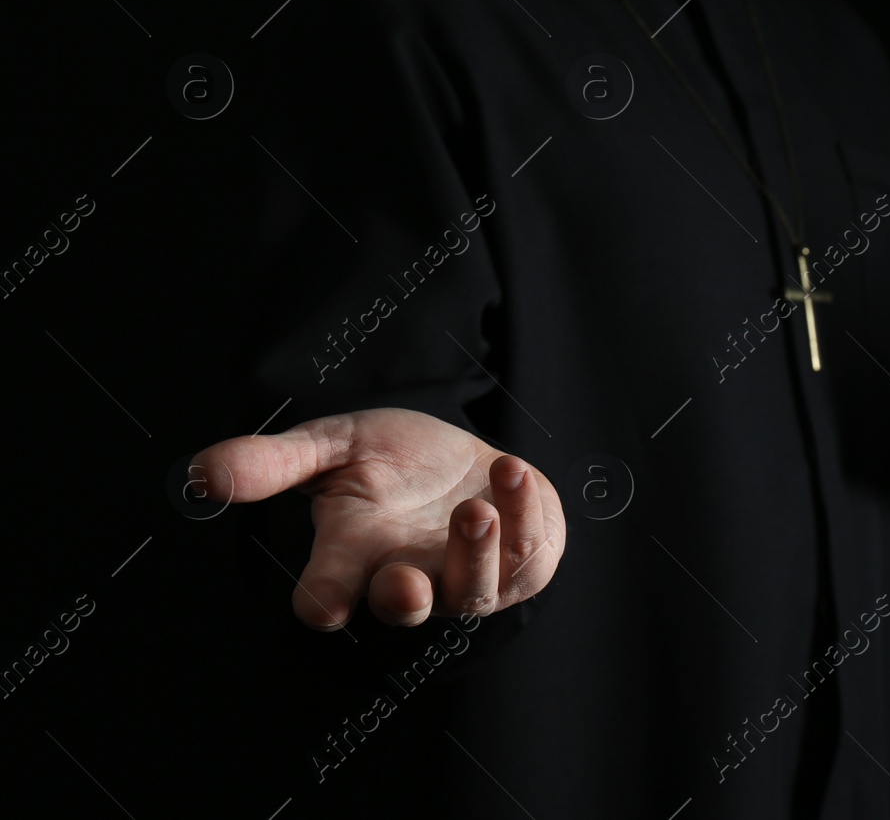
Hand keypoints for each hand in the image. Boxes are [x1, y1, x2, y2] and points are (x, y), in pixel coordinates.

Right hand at [190, 408, 564, 629]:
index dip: (323, 600)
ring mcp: (465, 575)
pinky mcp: (518, 563)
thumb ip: (274, 461)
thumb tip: (200, 474)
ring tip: (472, 510)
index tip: (321, 604)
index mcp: (353, 555)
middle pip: (404, 606)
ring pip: (473, 588)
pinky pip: (526, 550)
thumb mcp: (334, 445)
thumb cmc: (394, 460)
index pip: (326, 594)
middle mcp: (409, 574)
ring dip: (474, 552)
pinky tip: (513, 472)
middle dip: (405, 599)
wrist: (467, 462)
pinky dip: (523, 513)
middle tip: (404, 583)